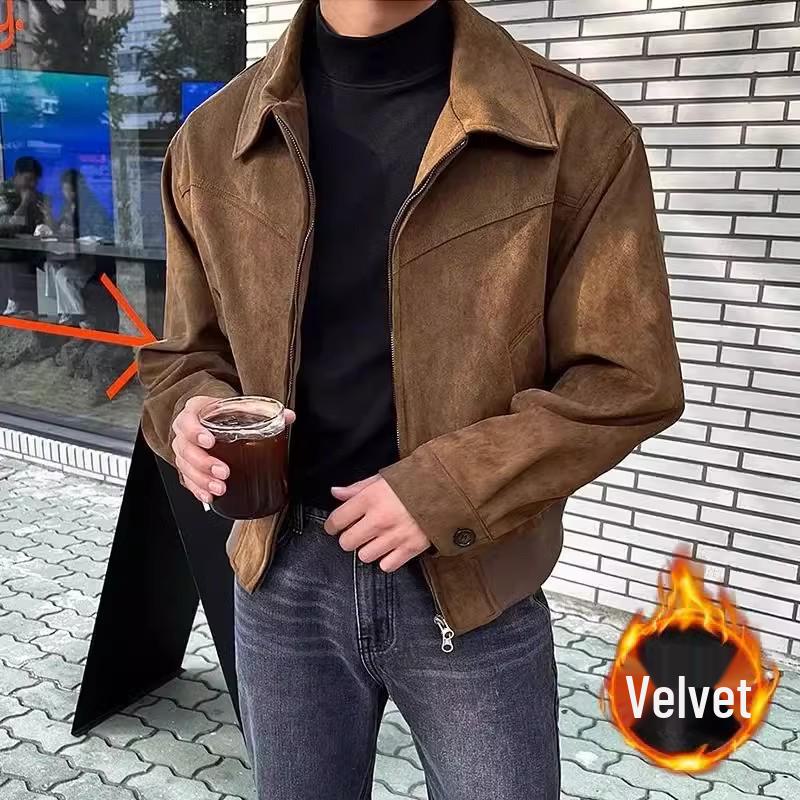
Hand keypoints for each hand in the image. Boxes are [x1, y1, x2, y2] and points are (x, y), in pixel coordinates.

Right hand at [171, 395, 295, 503]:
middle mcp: (185, 431)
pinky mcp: (187, 466)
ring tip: (220, 487)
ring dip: (202, 480)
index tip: (209, 440)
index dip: (195, 431)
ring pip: (185, 467)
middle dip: (204, 463)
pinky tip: (209, 496)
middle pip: (186, 449)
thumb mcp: (241, 406)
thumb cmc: (225, 412)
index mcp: (196, 411)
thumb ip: (262, 410)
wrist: (212, 416)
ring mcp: (185, 450)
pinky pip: (187, 480)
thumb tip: (289, 416)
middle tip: (223, 471)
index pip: (188, 420)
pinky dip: (198, 490)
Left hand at [324, 476, 430, 571]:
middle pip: (347, 542)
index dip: (332, 525)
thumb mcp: (383, 478)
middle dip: (350, 538)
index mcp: (370, 498)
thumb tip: (335, 492)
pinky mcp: (410, 548)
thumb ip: (357, 487)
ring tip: (378, 539)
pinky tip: (391, 548)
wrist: (448, 489)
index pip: (337, 520)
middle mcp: (379, 519)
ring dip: (368, 549)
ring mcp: (394, 536)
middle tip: (358, 532)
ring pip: (364, 556)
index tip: (334, 526)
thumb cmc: (413, 481)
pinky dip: (386, 559)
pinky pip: (386, 565)